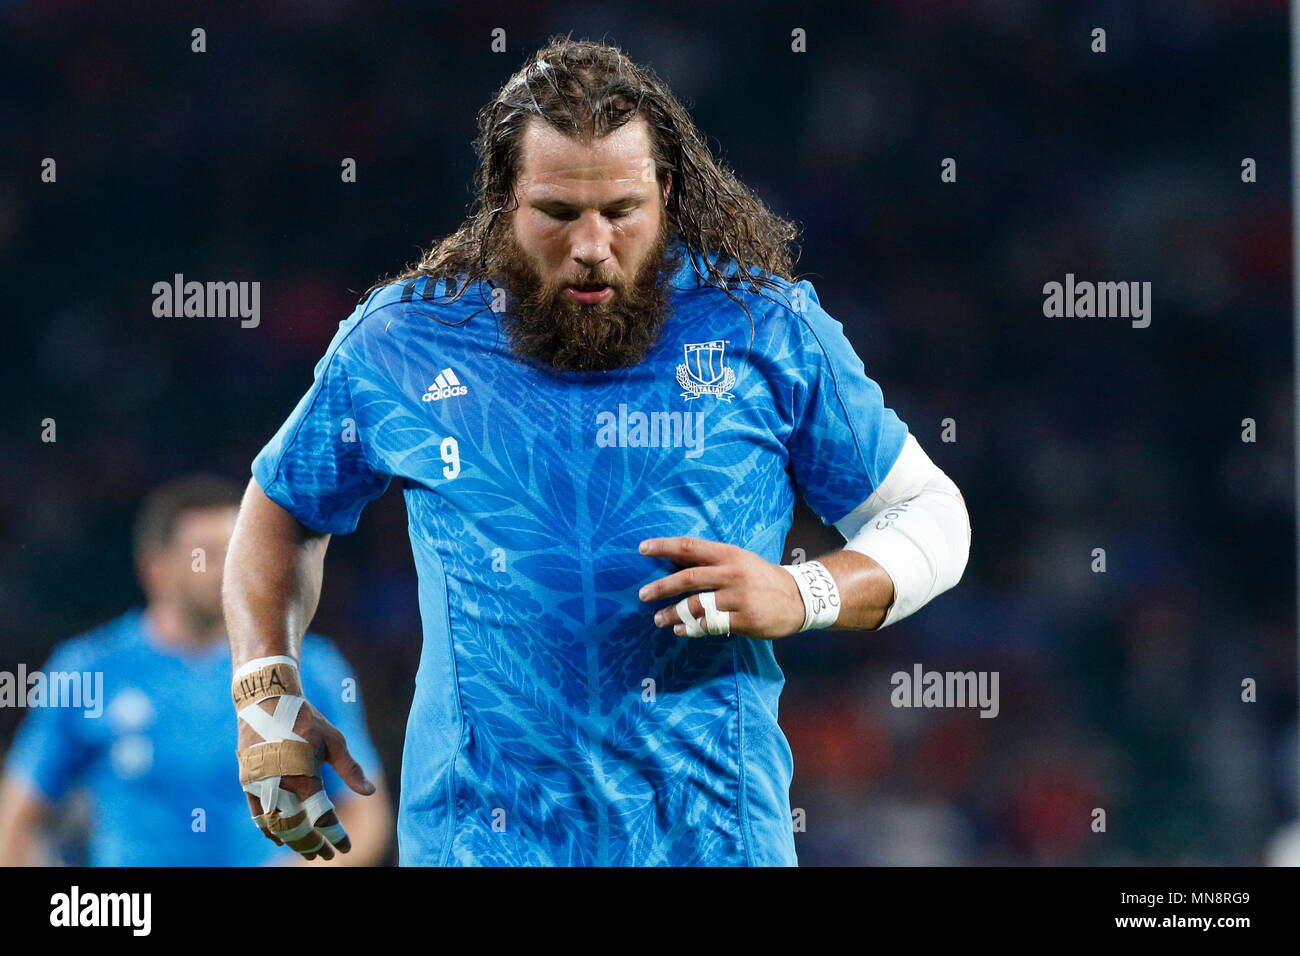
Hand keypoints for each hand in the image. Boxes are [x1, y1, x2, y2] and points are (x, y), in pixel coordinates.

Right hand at [238, 698, 375, 860]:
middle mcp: (280, 785)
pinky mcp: (248, 782)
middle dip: (313, 845)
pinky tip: (280, 839)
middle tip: (327, 855)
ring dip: (293, 842)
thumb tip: (370, 792)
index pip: (322, 816)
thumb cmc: (306, 720)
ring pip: (276, 826)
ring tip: (309, 851)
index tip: (344, 848)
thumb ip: (351, 769)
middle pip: (297, 828)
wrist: (267, 701)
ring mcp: (261, 785)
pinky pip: (257, 815)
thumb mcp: (334, 741)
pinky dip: (268, 830)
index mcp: (304, 776)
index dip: (334, 835)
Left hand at [637, 536, 805, 639]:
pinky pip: (710, 625)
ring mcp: (738, 597)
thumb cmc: (761, 577)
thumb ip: (710, 561)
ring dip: (672, 613)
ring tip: (658, 619)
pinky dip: (692, 628)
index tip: (642, 548)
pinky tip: (681, 630)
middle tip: (642, 595)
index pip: (690, 546)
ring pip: (696, 605)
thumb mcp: (739, 560)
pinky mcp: (743, 619)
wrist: (799, 598)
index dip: (664, 546)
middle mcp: (731, 573)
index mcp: (728, 554)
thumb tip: (673, 560)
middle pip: (688, 578)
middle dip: (661, 587)